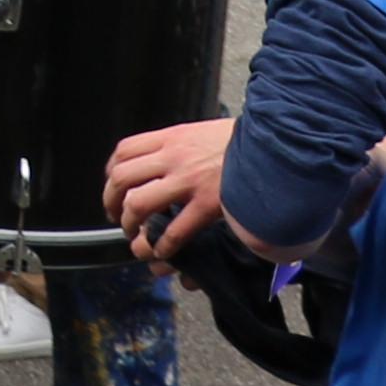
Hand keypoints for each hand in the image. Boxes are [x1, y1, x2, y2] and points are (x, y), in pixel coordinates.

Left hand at [105, 115, 230, 254]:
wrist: (274, 145)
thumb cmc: (240, 141)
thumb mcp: (201, 133)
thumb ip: (179, 146)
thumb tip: (162, 162)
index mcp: (171, 138)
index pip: (124, 151)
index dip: (111, 173)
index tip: (114, 188)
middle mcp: (174, 157)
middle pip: (122, 178)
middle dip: (111, 202)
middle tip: (116, 217)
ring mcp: (188, 181)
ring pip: (138, 203)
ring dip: (130, 224)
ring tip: (135, 236)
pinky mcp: (207, 204)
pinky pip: (174, 230)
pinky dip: (163, 245)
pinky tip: (162, 252)